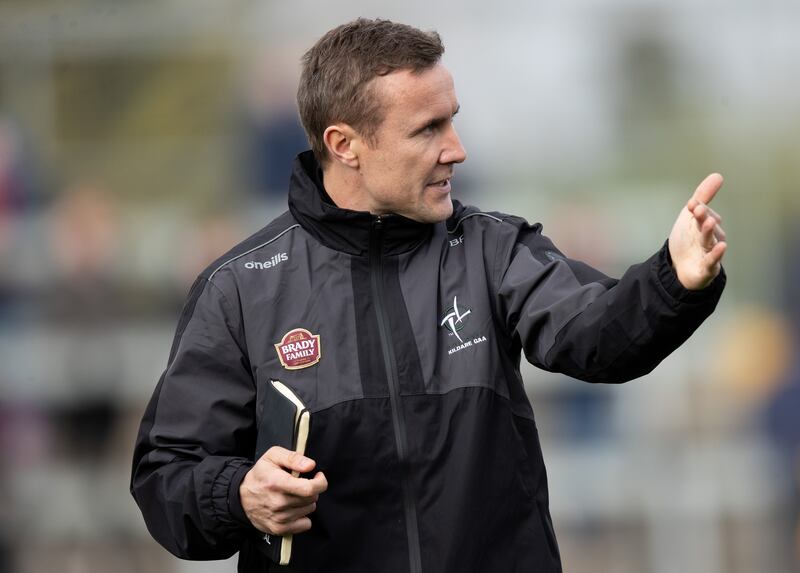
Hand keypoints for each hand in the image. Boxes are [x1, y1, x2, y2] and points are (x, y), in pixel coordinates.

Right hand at [239, 446, 327, 535]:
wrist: (241, 497)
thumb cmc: (260, 475)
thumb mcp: (273, 456)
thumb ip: (293, 458)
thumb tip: (310, 465)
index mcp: (277, 483)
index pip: (309, 488)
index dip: (320, 482)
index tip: (318, 477)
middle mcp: (278, 502)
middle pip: (312, 498)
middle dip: (311, 489)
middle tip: (300, 484)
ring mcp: (279, 518)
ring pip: (310, 509)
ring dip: (306, 502)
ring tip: (293, 495)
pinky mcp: (279, 529)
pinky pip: (305, 524)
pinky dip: (303, 516)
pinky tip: (293, 508)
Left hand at [668, 173, 727, 289]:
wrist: (680, 267)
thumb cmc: (687, 240)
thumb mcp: (690, 217)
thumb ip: (703, 197)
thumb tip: (718, 175)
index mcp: (705, 224)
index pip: (703, 214)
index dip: (697, 209)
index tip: (691, 204)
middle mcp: (710, 237)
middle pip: (707, 226)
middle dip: (703, 218)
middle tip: (698, 210)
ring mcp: (709, 252)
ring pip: (710, 240)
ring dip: (709, 232)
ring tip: (708, 223)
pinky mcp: (708, 267)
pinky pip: (713, 260)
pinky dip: (716, 254)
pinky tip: (721, 247)